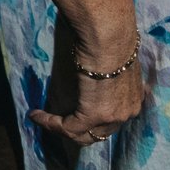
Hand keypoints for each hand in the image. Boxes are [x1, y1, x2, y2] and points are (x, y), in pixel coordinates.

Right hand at [29, 46, 149, 147]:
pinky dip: (49, 123)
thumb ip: (109, 72)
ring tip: (40, 118)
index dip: (92, 121)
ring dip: (59, 128)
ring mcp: (112, 116)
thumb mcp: (115, 62)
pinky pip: (68, 127)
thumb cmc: (110, 38)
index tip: (72, 113)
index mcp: (134, 99)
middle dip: (77, 131)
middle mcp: (127, 113)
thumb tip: (93, 64)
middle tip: (56, 122)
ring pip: (83, 134)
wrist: (109, 35)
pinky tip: (36, 115)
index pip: (112, 120)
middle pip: (99, 133)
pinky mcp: (93, 115)